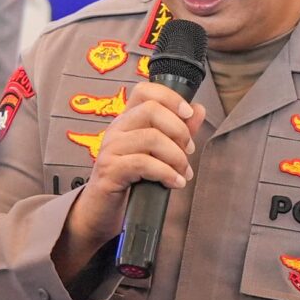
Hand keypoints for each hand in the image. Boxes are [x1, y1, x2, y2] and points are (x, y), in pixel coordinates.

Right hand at [63, 81, 204, 255]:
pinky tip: (175, 182)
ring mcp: (110, 149)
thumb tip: (198, 109)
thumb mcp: (157, 153)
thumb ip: (177, 130)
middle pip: (151, 110)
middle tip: (188, 150)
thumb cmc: (130, 179)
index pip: (145, 90)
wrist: (101, 209)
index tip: (188, 114)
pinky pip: (143, 164)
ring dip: (176, 156)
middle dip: (179, 130)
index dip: (170, 97)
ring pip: (151, 138)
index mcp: (128, 119)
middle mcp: (117, 129)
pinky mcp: (110, 171)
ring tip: (183, 172)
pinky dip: (165, 173)